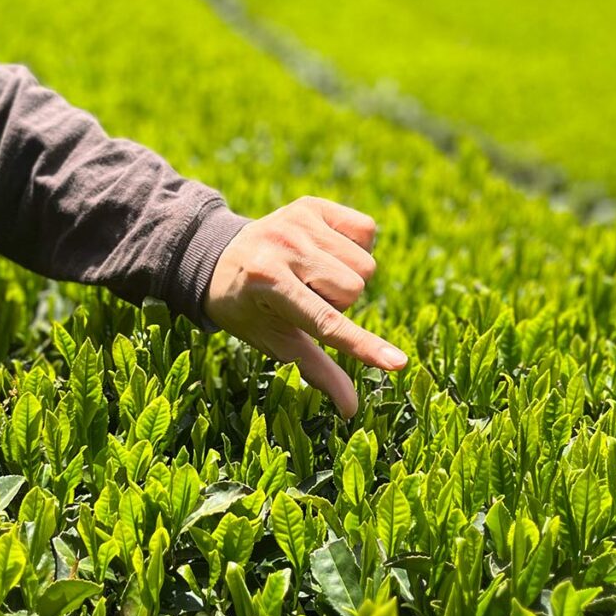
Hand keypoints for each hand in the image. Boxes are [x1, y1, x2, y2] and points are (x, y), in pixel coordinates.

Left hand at [205, 196, 407, 417]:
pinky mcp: (312, 205)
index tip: (398, 364)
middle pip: (354, 289)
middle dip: (339, 302)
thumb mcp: (274, 340)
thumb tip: (352, 410)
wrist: (217, 257)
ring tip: (311, 275)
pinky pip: (366, 230)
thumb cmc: (249, 308)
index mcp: (268, 284)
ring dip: (346, 276)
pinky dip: (354, 246)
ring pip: (365, 263)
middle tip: (304, 297)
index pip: (327, 322)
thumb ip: (317, 370)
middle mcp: (283, 246)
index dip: (363, 346)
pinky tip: (323, 251)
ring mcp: (298, 220)